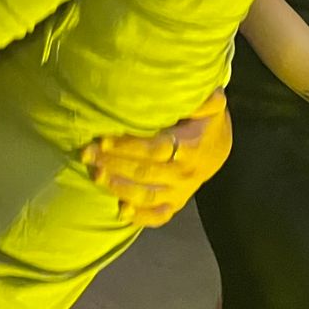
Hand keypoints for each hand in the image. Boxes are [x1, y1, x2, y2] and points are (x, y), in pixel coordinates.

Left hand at [81, 90, 232, 226]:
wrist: (220, 149)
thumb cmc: (207, 122)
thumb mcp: (210, 107)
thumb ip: (206, 101)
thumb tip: (210, 92)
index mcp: (190, 148)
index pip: (155, 149)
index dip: (129, 146)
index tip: (104, 140)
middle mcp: (183, 174)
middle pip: (144, 173)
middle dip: (113, 164)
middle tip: (87, 154)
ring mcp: (179, 192)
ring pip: (147, 195)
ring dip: (119, 188)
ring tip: (95, 175)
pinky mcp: (175, 204)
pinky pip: (158, 216)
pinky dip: (140, 216)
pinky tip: (120, 211)